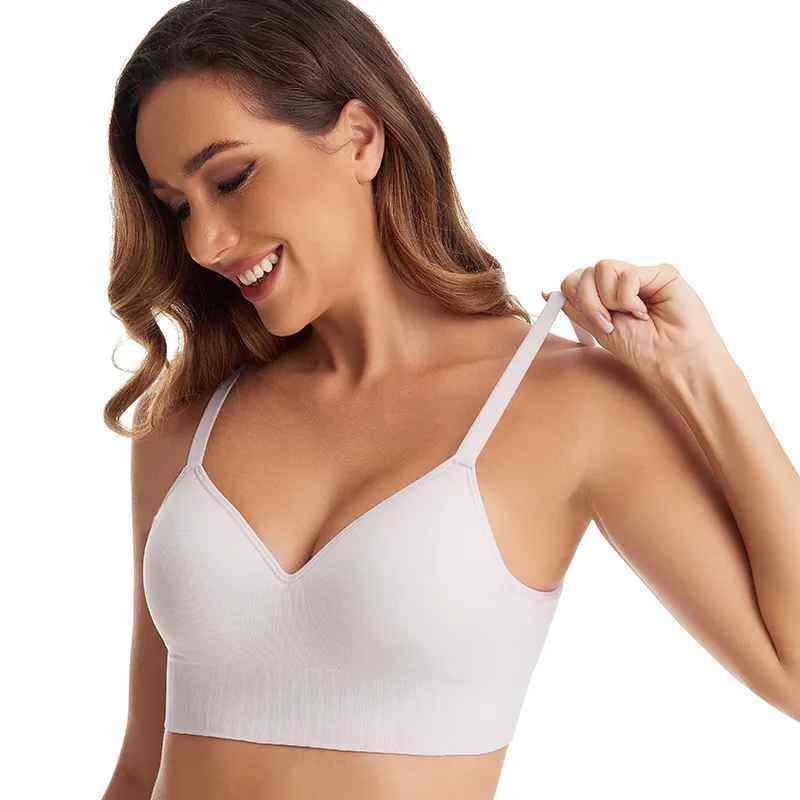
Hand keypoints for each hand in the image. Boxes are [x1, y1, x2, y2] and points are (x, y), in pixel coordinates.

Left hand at [544, 260, 727, 386]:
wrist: (673, 362)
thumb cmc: (642, 351)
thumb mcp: (599, 329)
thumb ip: (576, 308)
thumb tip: (547, 292)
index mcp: (605, 296)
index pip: (574, 281)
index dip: (576, 299)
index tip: (593, 322)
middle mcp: (621, 283)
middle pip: (583, 274)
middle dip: (590, 303)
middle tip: (610, 324)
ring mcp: (640, 276)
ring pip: (601, 268)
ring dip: (610, 300)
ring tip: (632, 317)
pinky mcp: (660, 272)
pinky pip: (626, 273)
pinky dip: (629, 298)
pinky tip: (645, 312)